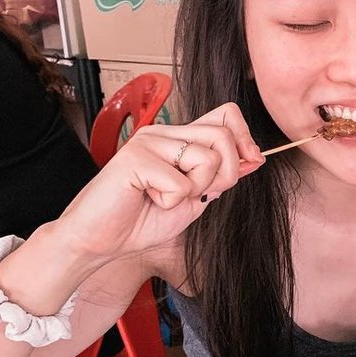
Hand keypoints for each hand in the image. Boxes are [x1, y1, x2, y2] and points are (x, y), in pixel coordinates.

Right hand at [54, 103, 263, 265]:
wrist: (101, 241)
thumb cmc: (141, 221)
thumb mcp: (193, 199)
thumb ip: (218, 178)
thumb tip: (253, 157)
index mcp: (178, 139)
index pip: (226, 115)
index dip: (245, 139)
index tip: (250, 163)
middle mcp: (163, 134)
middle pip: (223, 136)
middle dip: (224, 174)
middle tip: (196, 194)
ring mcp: (148, 142)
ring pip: (206, 158)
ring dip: (194, 190)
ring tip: (165, 197)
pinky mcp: (135, 159)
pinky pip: (180, 183)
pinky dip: (170, 202)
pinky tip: (147, 199)